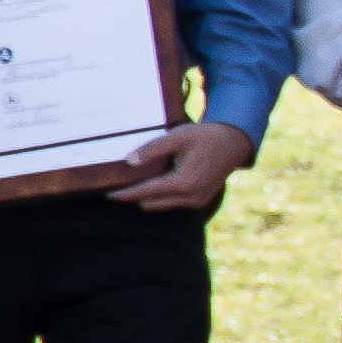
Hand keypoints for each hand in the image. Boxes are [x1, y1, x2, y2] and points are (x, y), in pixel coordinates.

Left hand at [105, 119, 256, 210]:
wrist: (233, 143)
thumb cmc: (204, 137)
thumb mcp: (177, 137)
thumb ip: (153, 149)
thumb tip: (130, 161)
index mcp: (184, 183)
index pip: (146, 193)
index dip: (125, 194)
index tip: (108, 194)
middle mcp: (191, 197)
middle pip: (150, 203)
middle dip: (135, 195)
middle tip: (119, 184)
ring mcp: (197, 202)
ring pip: (161, 205)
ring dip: (148, 196)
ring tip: (136, 181)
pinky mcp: (200, 202)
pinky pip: (173, 203)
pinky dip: (162, 196)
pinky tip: (156, 181)